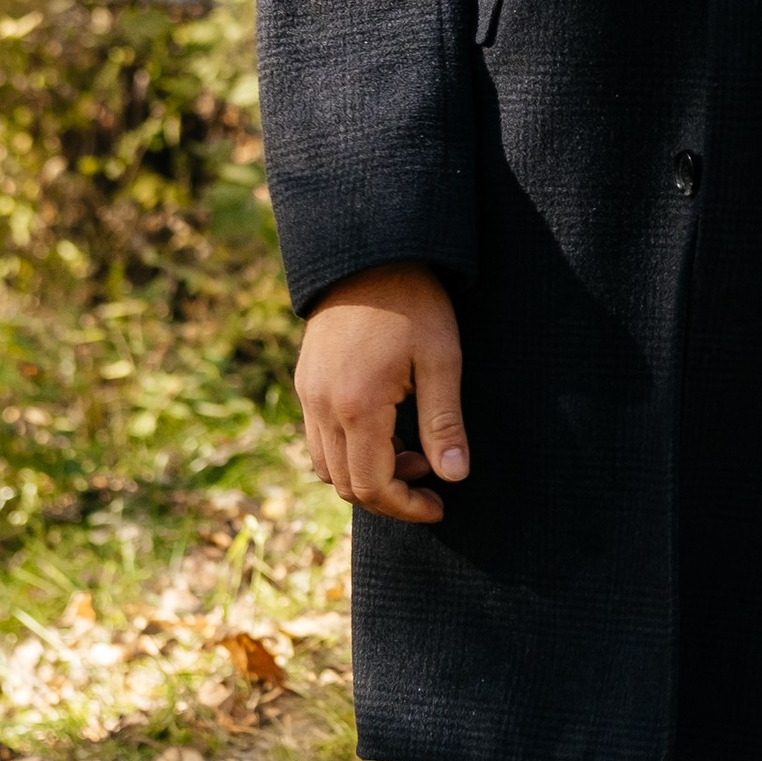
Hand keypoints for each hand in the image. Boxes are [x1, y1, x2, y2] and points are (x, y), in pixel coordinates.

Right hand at [295, 263, 468, 524]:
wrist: (368, 253)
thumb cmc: (413, 304)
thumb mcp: (442, 361)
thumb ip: (444, 423)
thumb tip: (455, 477)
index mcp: (357, 407)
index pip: (372, 486)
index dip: (406, 507)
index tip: (439, 506)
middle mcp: (322, 407)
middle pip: (346, 485)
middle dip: (390, 494)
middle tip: (431, 472)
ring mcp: (309, 395)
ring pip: (327, 466)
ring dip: (368, 472)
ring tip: (412, 447)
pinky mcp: (307, 383)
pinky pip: (320, 438)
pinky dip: (351, 450)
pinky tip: (388, 425)